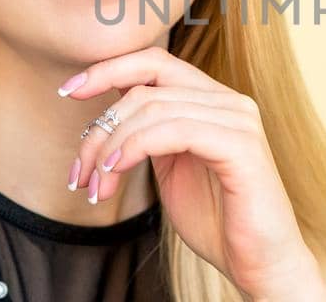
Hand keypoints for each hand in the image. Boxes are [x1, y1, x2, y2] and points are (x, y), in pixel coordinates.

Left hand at [63, 46, 325, 300]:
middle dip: (101, 128)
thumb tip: (104, 114)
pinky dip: (136, 147)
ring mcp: (239, 120)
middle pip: (146, 86)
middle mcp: (230, 101)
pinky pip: (175, 130)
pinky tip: (116, 171)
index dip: (108, 68)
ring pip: (153, 109)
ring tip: (95, 185)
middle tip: (79, 172)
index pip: (155, 62)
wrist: (258, 264)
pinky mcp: (242, 146)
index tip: (68, 90)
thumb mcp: (170, 168)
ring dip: (111, 147)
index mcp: (213, 101)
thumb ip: (147, 134)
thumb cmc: (217, 221)